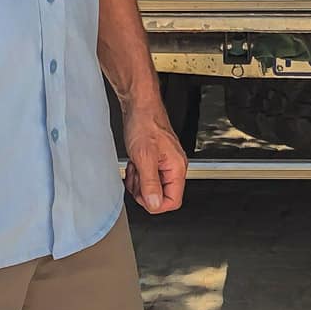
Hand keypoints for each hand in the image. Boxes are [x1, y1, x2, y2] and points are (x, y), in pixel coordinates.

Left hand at [121, 98, 187, 215]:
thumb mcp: (144, 157)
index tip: (142, 195)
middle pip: (161, 195)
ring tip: (134, 167)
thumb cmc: (144, 123)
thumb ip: (150, 183)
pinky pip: (147, 176)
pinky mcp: (155, 159)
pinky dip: (137, 173)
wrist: (139, 105)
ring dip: (139, 181)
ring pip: (152, 186)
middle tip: (136, 178)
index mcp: (176, 168)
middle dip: (144, 190)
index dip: (155, 203)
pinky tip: (134, 163)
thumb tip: (154, 204)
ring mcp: (164, 163)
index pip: (173, 201)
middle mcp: (174, 166)